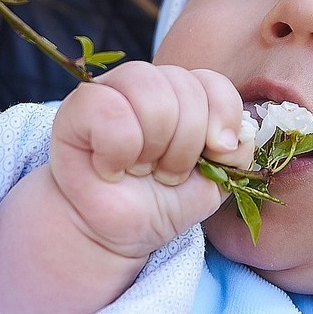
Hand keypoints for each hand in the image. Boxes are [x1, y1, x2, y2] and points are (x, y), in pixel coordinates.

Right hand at [48, 62, 250, 261]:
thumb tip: (236, 134)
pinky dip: (119, 152)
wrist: (117, 232)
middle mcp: (145, 83)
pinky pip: (111, 113)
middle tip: (167, 173)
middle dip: (186, 145)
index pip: (211, 81)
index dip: (222, 116)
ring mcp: (109, 91)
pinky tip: (111, 168)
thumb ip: (237, 153)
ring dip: (154, 148)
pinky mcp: (75, 109)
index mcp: (180, 92)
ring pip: (151, 94)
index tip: (216, 153)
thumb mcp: (215, 180)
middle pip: (184, 87)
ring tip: (141, 170)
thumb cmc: (163, 200)